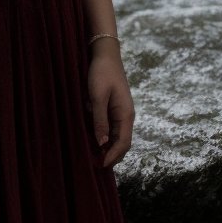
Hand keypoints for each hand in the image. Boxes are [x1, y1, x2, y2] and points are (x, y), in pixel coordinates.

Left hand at [87, 43, 134, 167]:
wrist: (105, 56)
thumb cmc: (101, 74)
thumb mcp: (97, 97)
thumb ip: (99, 120)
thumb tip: (102, 143)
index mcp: (125, 114)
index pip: (123, 142)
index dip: (113, 156)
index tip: (100, 165)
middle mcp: (126, 116)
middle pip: (123, 143)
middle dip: (112, 156)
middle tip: (97, 166)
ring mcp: (121, 113)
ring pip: (118, 137)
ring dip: (109, 149)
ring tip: (95, 158)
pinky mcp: (115, 109)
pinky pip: (113, 129)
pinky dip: (106, 139)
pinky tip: (96, 143)